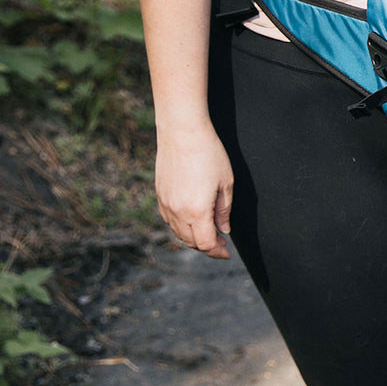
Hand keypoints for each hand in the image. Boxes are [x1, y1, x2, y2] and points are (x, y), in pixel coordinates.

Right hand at [154, 123, 234, 259]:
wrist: (182, 132)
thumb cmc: (209, 154)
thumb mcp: (226, 183)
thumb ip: (224, 210)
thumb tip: (222, 229)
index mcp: (196, 211)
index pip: (205, 243)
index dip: (216, 252)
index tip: (227, 253)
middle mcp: (177, 212)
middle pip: (191, 241)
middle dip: (207, 246)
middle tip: (221, 243)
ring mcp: (165, 204)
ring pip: (179, 232)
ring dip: (194, 237)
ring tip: (209, 232)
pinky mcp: (159, 195)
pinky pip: (170, 220)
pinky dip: (182, 226)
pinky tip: (193, 219)